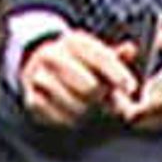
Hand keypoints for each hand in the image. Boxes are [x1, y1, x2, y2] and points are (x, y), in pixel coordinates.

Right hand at [18, 27, 138, 128]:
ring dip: (87, 112)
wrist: (37, 66)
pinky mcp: (31, 96)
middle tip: (114, 109)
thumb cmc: (77, 64)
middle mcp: (54, 55)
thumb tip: (131, 49)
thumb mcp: (95, 54)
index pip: (101, 57)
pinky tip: (75, 120)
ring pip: (72, 102)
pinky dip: (67, 119)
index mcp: (74, 42)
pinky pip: (54, 114)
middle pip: (88, 85)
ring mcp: (39, 75)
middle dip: (104, 99)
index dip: (118, 74)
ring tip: (94, 114)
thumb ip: (115, 55)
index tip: (131, 88)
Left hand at [119, 19, 161, 131]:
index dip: (139, 108)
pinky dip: (145, 115)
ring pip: (156, 124)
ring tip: (117, 102)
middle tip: (111, 101)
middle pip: (154, 121)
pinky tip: (133, 104)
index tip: (121, 104)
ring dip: (136, 116)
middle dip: (130, 114)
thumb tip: (160, 38)